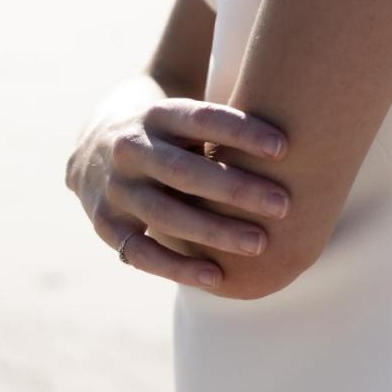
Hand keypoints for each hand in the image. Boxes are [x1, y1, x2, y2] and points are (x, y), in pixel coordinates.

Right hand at [67, 97, 290, 290]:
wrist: (94, 143)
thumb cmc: (169, 132)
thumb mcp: (185, 115)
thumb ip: (225, 127)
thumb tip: (297, 132)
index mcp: (156, 114)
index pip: (201, 119)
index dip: (242, 132)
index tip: (284, 147)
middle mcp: (132, 149)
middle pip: (185, 171)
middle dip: (235, 188)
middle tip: (282, 203)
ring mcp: (116, 189)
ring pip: (166, 213)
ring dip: (214, 232)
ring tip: (260, 244)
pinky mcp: (107, 225)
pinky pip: (143, 252)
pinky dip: (179, 267)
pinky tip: (217, 277)